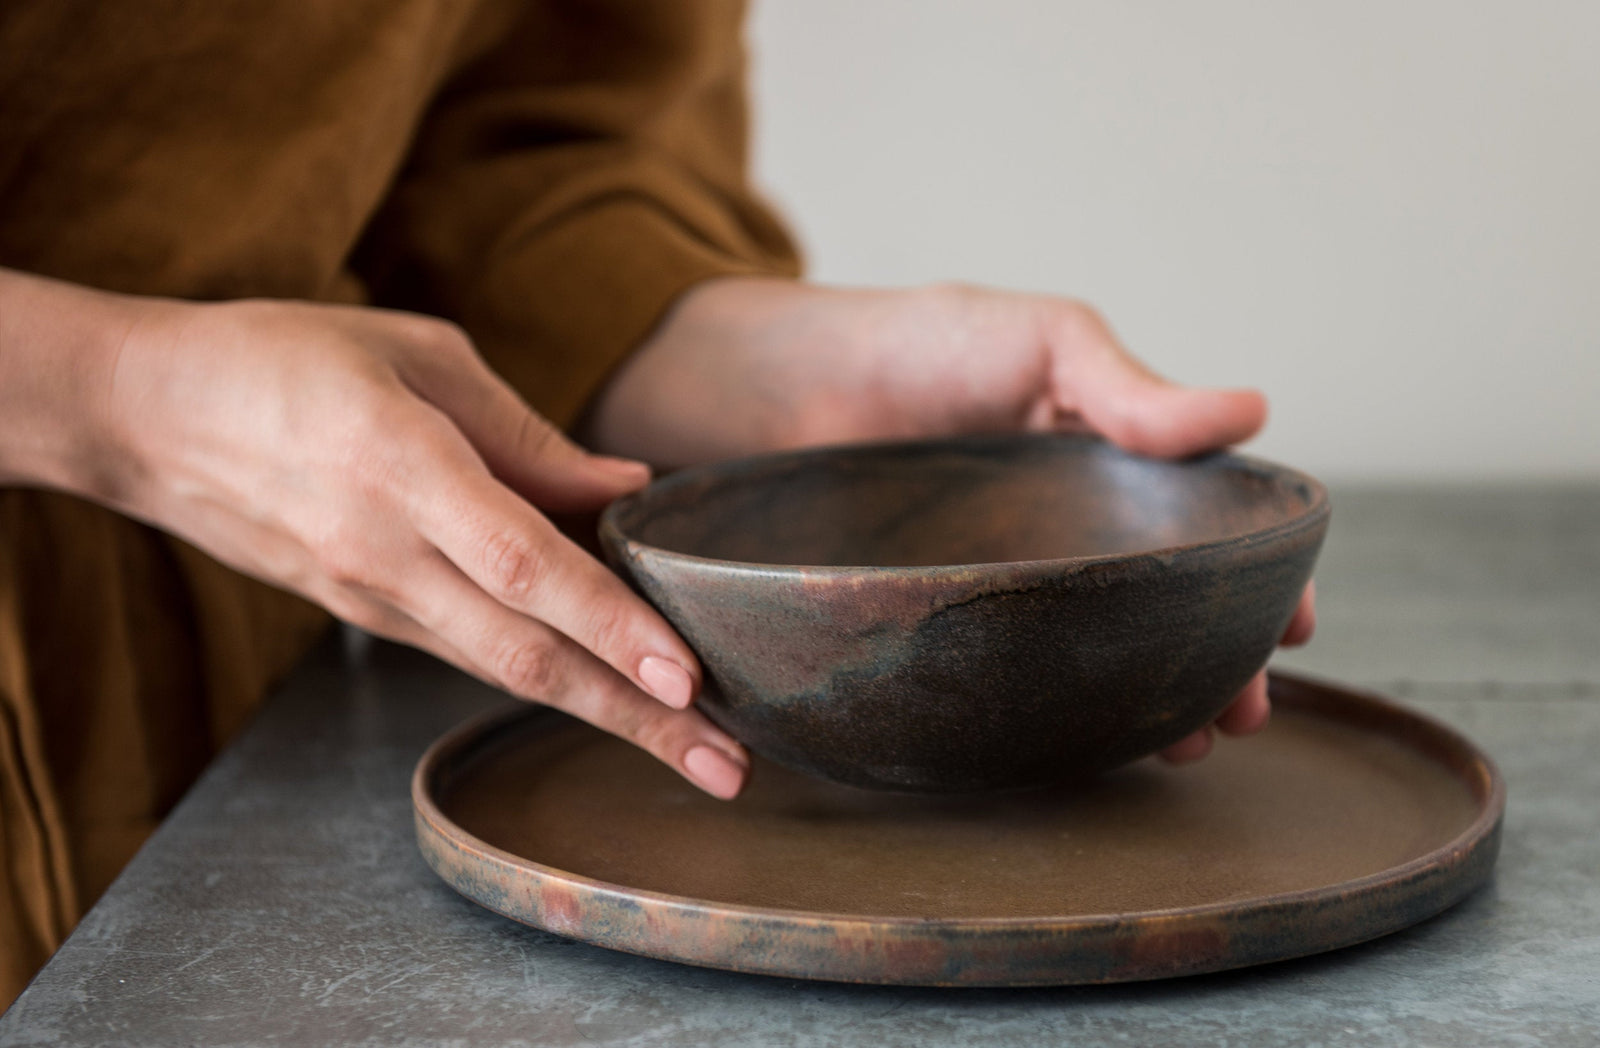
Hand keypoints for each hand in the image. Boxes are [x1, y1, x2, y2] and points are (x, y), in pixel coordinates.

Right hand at [0, 271, 747, 798]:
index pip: (526, 565)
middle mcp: (387, 554)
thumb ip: (525, 433)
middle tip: (726, 766)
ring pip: (503, 671)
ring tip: (690, 752)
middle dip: (634, 717)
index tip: (687, 676)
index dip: (610, 624)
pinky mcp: (362, 614)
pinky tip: (611, 693)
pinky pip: (469, 651)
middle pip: (528, 654)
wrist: (146, 419)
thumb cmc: (284, 360)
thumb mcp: (414, 357)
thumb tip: (627, 487)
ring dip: (603, 715)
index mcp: (403, 468)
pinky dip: (546, 676)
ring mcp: (370, 597)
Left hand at [584, 276, 1316, 760]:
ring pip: (1097, 657)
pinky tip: (1083, 741)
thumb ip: (1131, 389)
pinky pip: (1011, 676)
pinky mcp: (942, 624)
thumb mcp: (1039, 342)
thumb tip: (1253, 412)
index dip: (1256, 581)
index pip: (1203, 533)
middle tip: (1240, 716)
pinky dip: (1057, 711)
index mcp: (1103, 468)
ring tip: (1180, 745)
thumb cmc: (917, 343)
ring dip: (1149, 704)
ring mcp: (1003, 585)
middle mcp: (1062, 535)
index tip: (1291, 629)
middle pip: (1163, 612)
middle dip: (1215, 665)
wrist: (782, 385)